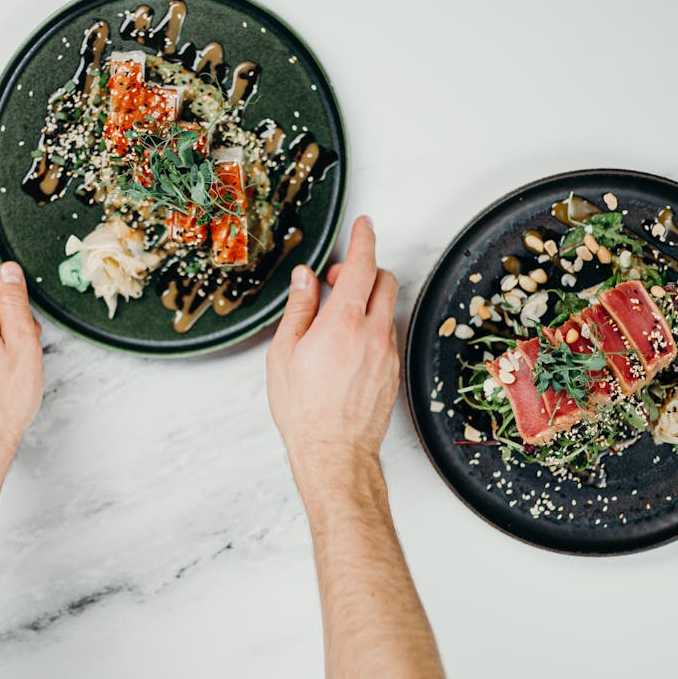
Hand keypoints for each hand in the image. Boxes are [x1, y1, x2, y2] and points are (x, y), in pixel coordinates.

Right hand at [266, 216, 400, 475]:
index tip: (364, 225)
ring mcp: (387, 353)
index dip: (364, 239)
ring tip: (336, 319)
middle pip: (383, 280)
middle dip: (364, 269)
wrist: (335, 453)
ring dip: (366, 301)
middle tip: (336, 278)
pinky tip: (347, 345)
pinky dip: (371, 327)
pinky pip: (386, 335)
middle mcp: (373, 333)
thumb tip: (306, 279)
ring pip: (385, 308)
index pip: (362, 266)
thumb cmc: (305, 410)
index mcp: (344, 323)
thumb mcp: (285, 353)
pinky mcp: (392, 371)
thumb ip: (299, 309)